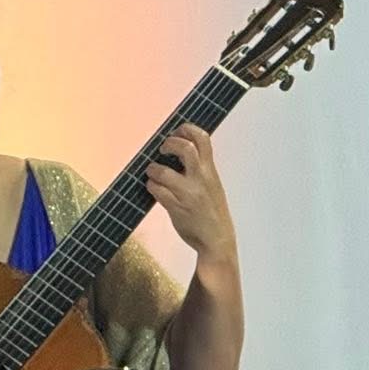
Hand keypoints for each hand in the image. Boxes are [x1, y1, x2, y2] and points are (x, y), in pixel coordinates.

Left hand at [145, 124, 236, 260]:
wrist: (217, 240)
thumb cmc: (212, 213)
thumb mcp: (213, 185)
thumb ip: (200, 169)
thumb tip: (181, 152)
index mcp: (210, 171)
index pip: (202, 139)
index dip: (186, 129)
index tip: (176, 132)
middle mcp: (200, 179)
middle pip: (185, 148)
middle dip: (169, 143)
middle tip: (162, 149)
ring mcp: (188, 193)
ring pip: (163, 171)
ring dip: (152, 169)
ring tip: (152, 172)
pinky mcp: (176, 207)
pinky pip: (157, 191)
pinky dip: (151, 185)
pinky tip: (152, 187)